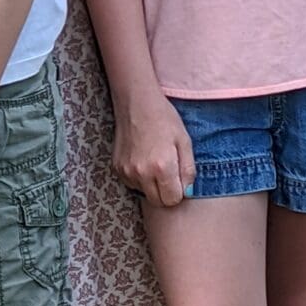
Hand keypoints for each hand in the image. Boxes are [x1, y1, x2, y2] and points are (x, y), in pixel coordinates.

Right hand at [112, 89, 194, 207]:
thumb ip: (188, 171)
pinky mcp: (117, 168)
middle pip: (158, 202)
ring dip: (152, 186)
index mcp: (162, 167)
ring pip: (144, 193)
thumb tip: (187, 193)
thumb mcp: (185, 142)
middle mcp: (142, 173)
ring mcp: (127, 171)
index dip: (179, 192)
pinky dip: (139, 178)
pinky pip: (132, 184)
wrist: (137, 103)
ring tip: (154, 162)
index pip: (172, 200)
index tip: (179, 179)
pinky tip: (143, 160)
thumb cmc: (164, 119)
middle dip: (166, 193)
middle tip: (169, 173)